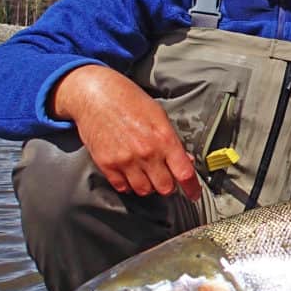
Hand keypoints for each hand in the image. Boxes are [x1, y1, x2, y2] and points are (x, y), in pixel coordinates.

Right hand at [50, 64, 201, 200]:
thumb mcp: (159, 116)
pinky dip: (128, 184)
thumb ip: (172, 140)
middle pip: (165, 187)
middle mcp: (146, 153)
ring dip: (148, 185)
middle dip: (168, 184)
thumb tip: (185, 160)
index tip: (194, 194)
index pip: (184, 173)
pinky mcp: (107, 164)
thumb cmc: (129, 101)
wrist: (96, 95)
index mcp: (164, 139)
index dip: (192, 188)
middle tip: (165, 176)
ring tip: (146, 172)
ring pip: (144, 190)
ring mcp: (125, 160)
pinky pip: (122, 187)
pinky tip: (130, 173)